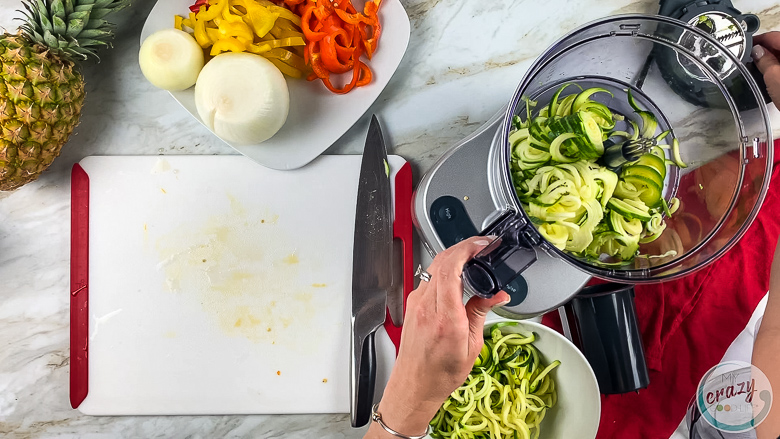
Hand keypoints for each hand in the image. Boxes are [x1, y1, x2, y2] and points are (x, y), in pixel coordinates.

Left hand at [365, 236, 509, 437]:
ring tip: (473, 256)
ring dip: (453, 256)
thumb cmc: (440, 373)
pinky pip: (429, 277)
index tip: (481, 245)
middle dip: (463, 247)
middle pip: (441, 261)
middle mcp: (426, 306)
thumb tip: (498, 294)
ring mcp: (416, 303)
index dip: (466, 250)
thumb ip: (482, 313)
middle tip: (482, 246)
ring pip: (433, 266)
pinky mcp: (413, 304)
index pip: (450, 269)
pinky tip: (457, 272)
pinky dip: (445, 268)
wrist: (415, 385)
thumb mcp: (472, 346)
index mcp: (445, 317)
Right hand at [752, 32, 779, 107]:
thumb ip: (764, 61)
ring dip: (775, 59)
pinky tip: (774, 75)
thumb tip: (757, 52)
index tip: (748, 44)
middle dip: (767, 50)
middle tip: (751, 58)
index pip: (776, 36)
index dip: (760, 39)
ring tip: (761, 68)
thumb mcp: (774, 78)